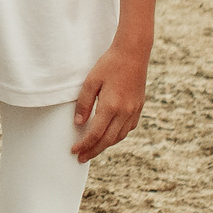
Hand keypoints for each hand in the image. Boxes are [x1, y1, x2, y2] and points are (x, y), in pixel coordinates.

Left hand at [71, 42, 147, 160]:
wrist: (133, 54)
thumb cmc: (109, 65)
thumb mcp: (91, 81)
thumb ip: (83, 103)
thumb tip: (79, 123)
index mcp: (111, 106)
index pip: (95, 133)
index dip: (84, 145)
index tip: (74, 151)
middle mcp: (125, 112)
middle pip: (108, 140)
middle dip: (93, 151)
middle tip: (81, 158)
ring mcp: (134, 111)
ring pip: (119, 136)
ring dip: (106, 145)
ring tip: (93, 149)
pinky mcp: (139, 107)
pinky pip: (128, 128)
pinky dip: (117, 136)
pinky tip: (110, 135)